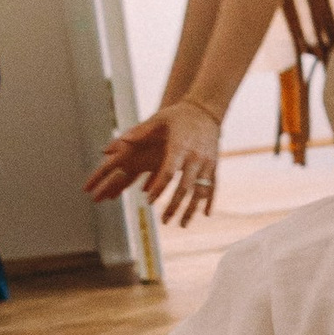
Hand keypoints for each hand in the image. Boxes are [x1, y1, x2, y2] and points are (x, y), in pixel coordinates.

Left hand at [84, 98, 222, 220]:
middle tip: (164, 221)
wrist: (206, 109)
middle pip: (185, 186)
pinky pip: (213, 186)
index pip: (168, 171)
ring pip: (201, 190)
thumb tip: (119, 141)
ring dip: (192, 209)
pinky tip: (205, 215)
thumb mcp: (158, 119)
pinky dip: (209, 201)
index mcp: (179, 146)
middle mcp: (195, 156)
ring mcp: (207, 162)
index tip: (149, 201)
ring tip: (182, 224)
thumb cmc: (178, 115)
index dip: (159, 188)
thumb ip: (139, 132)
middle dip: (174, 205)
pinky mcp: (214, 164)